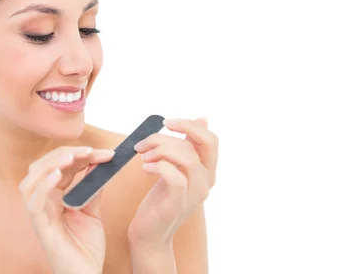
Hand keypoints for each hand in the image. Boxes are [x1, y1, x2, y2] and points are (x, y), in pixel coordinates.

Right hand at [18, 146, 115, 273]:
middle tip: (89, 151)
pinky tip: (57, 176)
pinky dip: (43, 186)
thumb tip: (99, 162)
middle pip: (42, 167)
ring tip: (70, 158)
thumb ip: (92, 188)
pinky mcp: (40, 227)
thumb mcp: (93, 211)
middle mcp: (42, 202)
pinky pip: (33, 203)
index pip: (60, 166)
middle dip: (65, 154)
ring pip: (31, 181)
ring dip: (50, 165)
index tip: (104, 153)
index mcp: (53, 197)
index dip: (79, 155)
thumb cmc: (86, 247)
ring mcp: (39, 215)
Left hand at [127, 117, 218, 246]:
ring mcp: (194, 194)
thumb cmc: (160, 200)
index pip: (211, 139)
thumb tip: (202, 119)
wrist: (150, 234)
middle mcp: (206, 182)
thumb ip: (188, 146)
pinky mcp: (177, 204)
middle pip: (201, 145)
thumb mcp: (175, 168)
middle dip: (171, 135)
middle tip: (145, 141)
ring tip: (143, 156)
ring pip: (187, 158)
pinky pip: (175, 176)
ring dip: (160, 149)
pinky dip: (158, 166)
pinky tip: (146, 168)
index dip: (190, 125)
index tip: (167, 123)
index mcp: (207, 171)